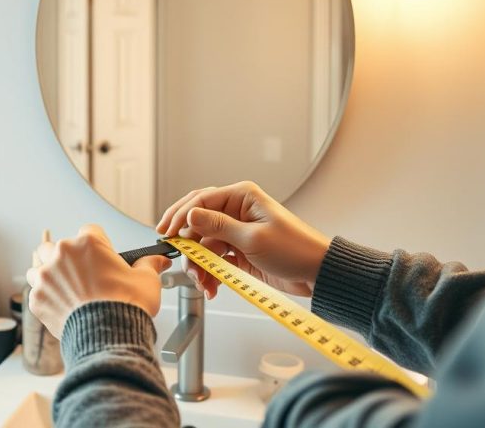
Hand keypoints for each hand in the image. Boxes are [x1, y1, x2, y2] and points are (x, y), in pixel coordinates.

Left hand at [26, 224, 171, 337]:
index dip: (97, 245)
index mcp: (88, 243)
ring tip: (64, 289)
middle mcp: (63, 254)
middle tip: (79, 273)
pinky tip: (61, 306)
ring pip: (39, 267)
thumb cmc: (127, 306)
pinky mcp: (37, 298)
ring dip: (48, 275)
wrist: (108, 337)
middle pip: (56, 246)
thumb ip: (149, 265)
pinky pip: (35, 292)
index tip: (101, 257)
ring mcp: (46, 276)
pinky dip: (46, 298)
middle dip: (65, 257)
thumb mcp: (146, 281)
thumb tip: (159, 260)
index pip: (89, 232)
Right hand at [157, 181, 330, 297]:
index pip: (200, 201)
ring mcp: (236, 232)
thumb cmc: (296, 249)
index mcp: (241, 197)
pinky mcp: (239, 251)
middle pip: (197, 224)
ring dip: (199, 265)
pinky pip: (214, 260)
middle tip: (185, 263)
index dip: (180, 216)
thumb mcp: (253, 237)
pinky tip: (211, 286)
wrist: (317, 273)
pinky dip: (210, 273)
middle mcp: (236, 212)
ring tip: (203, 282)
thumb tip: (190, 215)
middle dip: (189, 246)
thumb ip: (219, 226)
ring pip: (204, 245)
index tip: (168, 234)